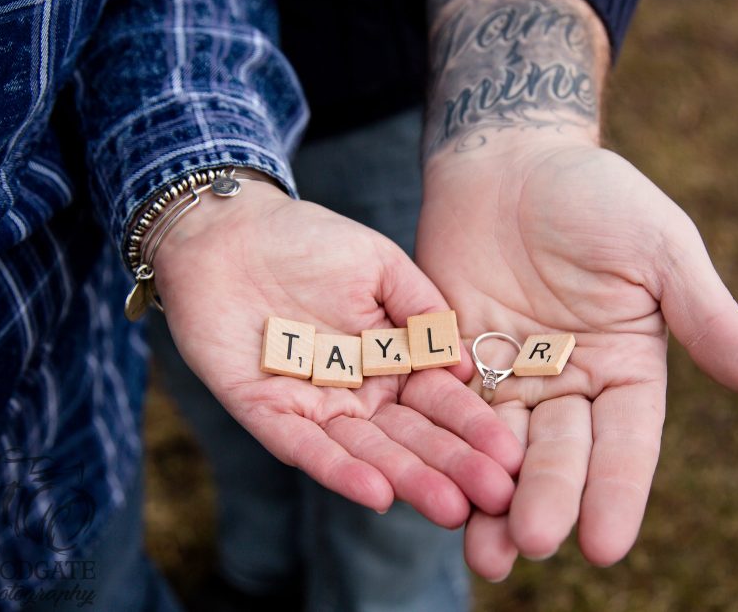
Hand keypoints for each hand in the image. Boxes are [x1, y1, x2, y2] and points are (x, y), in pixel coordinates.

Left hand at [151, 179, 522, 527]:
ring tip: (448, 506)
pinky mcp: (265, 412)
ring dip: (405, 479)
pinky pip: (303, 448)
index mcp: (389, 359)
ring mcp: (312, 406)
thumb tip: (466, 362)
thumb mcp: (379, 263)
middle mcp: (357, 391)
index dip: (473, 427)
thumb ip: (421, 307)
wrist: (227, 230)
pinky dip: (339, 470)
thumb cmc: (306, 239)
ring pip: (364, 451)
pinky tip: (376, 493)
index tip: (510, 455)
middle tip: (493, 497)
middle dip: (452, 467)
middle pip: (409, 437)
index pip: (438, 401)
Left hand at [417, 139, 737, 575]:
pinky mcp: (456, 362)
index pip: (627, 443)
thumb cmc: (596, 195)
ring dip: (491, 499)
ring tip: (484, 552)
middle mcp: (572, 385)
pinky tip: (434, 486)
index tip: (606, 545)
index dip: (617, 493)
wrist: (510, 158)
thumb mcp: (659, 248)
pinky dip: (444, 449)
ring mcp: (511, 378)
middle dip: (548, 499)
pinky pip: (449, 411)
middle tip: (532, 543)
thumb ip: (706, 315)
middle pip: (561, 454)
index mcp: (629, 369)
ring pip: (502, 448)